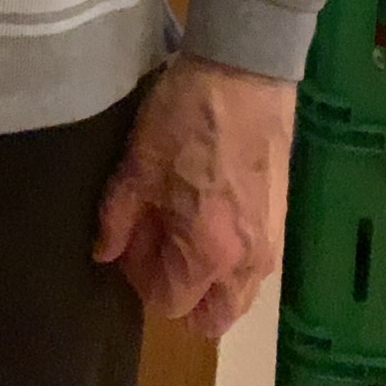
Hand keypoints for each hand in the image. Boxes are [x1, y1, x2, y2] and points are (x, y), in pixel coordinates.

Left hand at [93, 53, 295, 337]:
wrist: (246, 69)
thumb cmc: (187, 113)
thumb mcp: (139, 161)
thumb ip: (119, 215)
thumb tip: (105, 252)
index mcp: (207, 253)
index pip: (170, 303)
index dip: (140, 277)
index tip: (129, 240)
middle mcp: (245, 262)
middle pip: (213, 316)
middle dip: (182, 294)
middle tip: (157, 244)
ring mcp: (270, 242)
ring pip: (238, 293)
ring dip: (209, 280)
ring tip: (182, 227)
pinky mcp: (281, 218)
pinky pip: (254, 265)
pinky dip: (230, 258)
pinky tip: (209, 212)